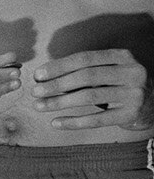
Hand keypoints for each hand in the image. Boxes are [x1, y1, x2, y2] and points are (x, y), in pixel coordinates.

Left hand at [30, 47, 149, 129]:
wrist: (150, 104)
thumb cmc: (118, 85)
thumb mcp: (107, 71)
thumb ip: (82, 70)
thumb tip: (42, 76)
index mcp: (122, 56)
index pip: (85, 58)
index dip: (59, 66)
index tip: (37, 75)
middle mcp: (131, 72)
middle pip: (86, 76)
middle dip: (56, 84)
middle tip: (35, 92)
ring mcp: (134, 93)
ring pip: (89, 97)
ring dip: (60, 102)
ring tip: (39, 106)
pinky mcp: (131, 113)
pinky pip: (97, 119)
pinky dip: (73, 122)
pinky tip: (55, 122)